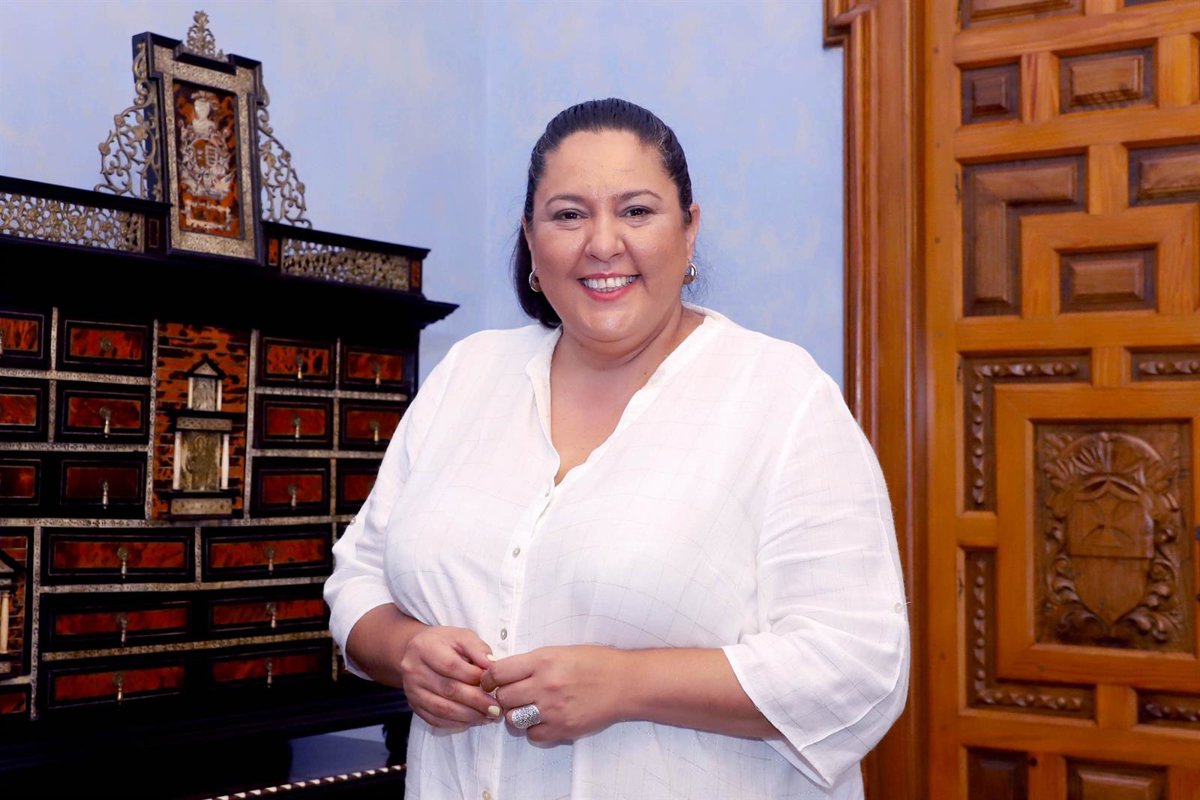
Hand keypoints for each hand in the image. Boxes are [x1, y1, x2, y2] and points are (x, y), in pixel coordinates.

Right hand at [399, 626, 499, 730]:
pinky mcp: (414, 705)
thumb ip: (478, 649)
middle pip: (448, 690)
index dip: (474, 677)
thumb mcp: (461, 636)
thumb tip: (493, 665)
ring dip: (468, 716)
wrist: (417, 652)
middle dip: (476, 701)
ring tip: (488, 716)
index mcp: (425, 648)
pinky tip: (472, 720)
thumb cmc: (444, 643)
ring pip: (442, 709)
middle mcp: (414, 670)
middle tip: (496, 708)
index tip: (494, 684)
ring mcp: (412, 690)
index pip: (451, 666)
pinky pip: (435, 720)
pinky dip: (456, 723)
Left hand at [481, 645, 625, 742]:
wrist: (625, 683)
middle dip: (503, 697)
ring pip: (514, 719)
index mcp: (543, 661)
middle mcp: (545, 685)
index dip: (488, 678)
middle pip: (503, 698)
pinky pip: (533, 735)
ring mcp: (554, 710)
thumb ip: (532, 662)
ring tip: (528, 708)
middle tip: (512, 695)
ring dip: (516, 715)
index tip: (489, 681)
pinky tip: (544, 719)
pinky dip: (534, 730)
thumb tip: (503, 671)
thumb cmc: (595, 663)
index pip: (498, 673)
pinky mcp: (563, 729)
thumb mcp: (560, 651)